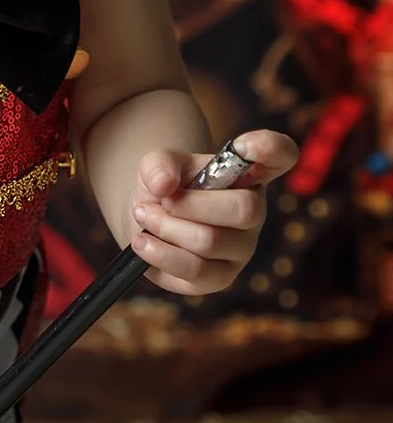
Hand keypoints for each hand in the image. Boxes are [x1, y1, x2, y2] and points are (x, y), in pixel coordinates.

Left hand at [127, 129, 298, 295]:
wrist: (147, 218)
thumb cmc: (165, 186)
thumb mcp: (157, 164)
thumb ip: (159, 164)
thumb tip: (164, 185)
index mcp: (248, 175)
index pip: (280, 156)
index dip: (270, 149)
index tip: (244, 145)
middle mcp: (254, 213)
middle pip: (245, 210)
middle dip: (190, 204)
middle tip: (159, 200)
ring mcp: (240, 249)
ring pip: (211, 241)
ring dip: (167, 227)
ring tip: (144, 216)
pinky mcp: (218, 278)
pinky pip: (196, 271)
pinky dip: (162, 254)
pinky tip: (142, 242)